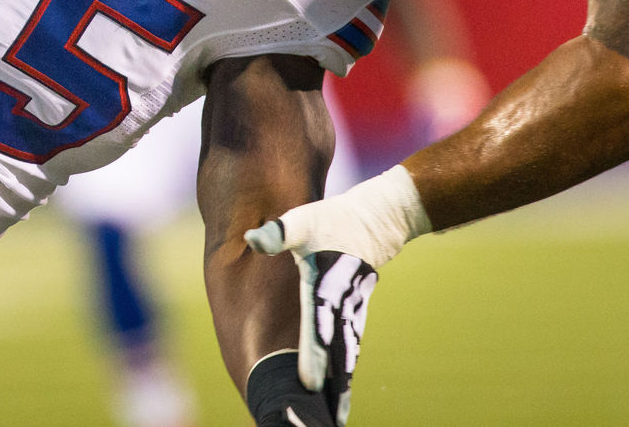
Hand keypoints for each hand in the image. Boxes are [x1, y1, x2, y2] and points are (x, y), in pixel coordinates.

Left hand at [244, 166, 431, 423]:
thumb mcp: (302, 221)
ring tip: (333, 419)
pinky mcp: (353, 316)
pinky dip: (343, 376)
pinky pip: (348, 351)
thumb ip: (278, 234)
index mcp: (323, 285)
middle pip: (336, 351)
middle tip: (327, 419)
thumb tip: (253, 239)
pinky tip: (338, 398)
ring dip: (339, 387)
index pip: (317, 325)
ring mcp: (351, 313)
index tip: (309, 382)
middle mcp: (339, 305)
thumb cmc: (331, 221)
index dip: (313, 354)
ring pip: (345, 356)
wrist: (375, 221)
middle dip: (331, 386)